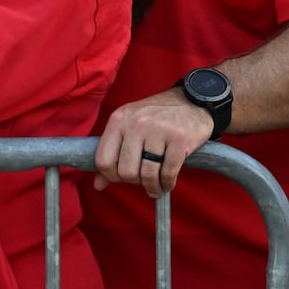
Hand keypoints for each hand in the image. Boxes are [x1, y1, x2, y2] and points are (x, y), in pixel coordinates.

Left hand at [92, 88, 214, 197]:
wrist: (191, 101)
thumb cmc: (155, 117)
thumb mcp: (128, 127)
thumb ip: (111, 154)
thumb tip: (98, 185)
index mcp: (118, 121)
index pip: (103, 160)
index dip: (111, 176)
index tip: (122, 178)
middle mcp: (135, 124)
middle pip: (126, 171)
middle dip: (135, 182)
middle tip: (142, 180)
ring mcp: (158, 130)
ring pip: (147, 174)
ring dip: (153, 187)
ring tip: (156, 187)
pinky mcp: (179, 139)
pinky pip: (168, 172)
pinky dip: (167, 184)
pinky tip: (167, 183)